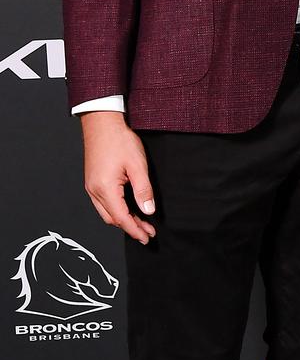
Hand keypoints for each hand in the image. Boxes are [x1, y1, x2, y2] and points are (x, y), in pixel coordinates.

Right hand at [81, 111, 155, 244]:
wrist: (102, 122)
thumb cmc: (119, 140)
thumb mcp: (137, 165)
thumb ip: (143, 190)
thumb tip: (148, 211)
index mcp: (105, 189)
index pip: (122, 218)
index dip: (135, 230)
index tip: (147, 237)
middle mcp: (94, 191)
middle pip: (113, 218)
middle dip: (130, 227)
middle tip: (147, 231)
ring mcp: (91, 187)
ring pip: (106, 212)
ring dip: (123, 219)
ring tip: (140, 222)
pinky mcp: (92, 181)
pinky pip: (103, 203)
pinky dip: (116, 209)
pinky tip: (127, 207)